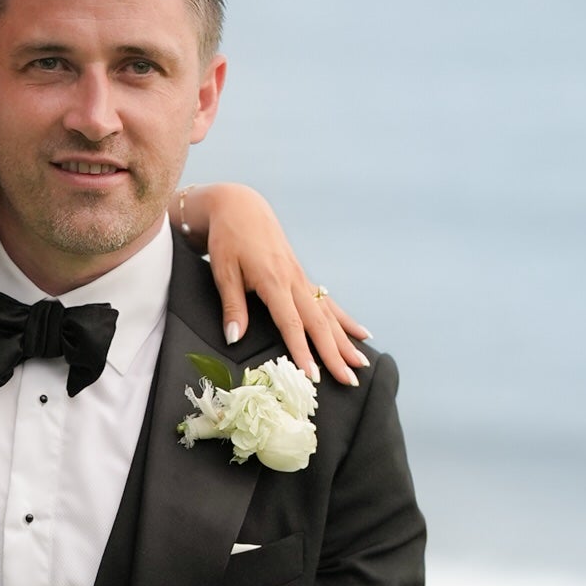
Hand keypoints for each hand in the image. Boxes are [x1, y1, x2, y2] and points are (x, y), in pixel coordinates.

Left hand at [185, 185, 369, 383]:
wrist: (241, 206)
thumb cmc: (228, 237)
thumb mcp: (223, 271)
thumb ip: (233, 306)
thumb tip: (234, 338)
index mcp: (274, 280)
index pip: (292, 323)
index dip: (303, 351)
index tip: (313, 375)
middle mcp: (294, 280)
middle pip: (319, 323)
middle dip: (335, 354)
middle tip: (349, 380)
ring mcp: (302, 278)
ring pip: (329, 315)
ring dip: (346, 341)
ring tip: (362, 363)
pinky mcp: (302, 276)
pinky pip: (328, 303)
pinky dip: (345, 320)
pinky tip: (361, 334)